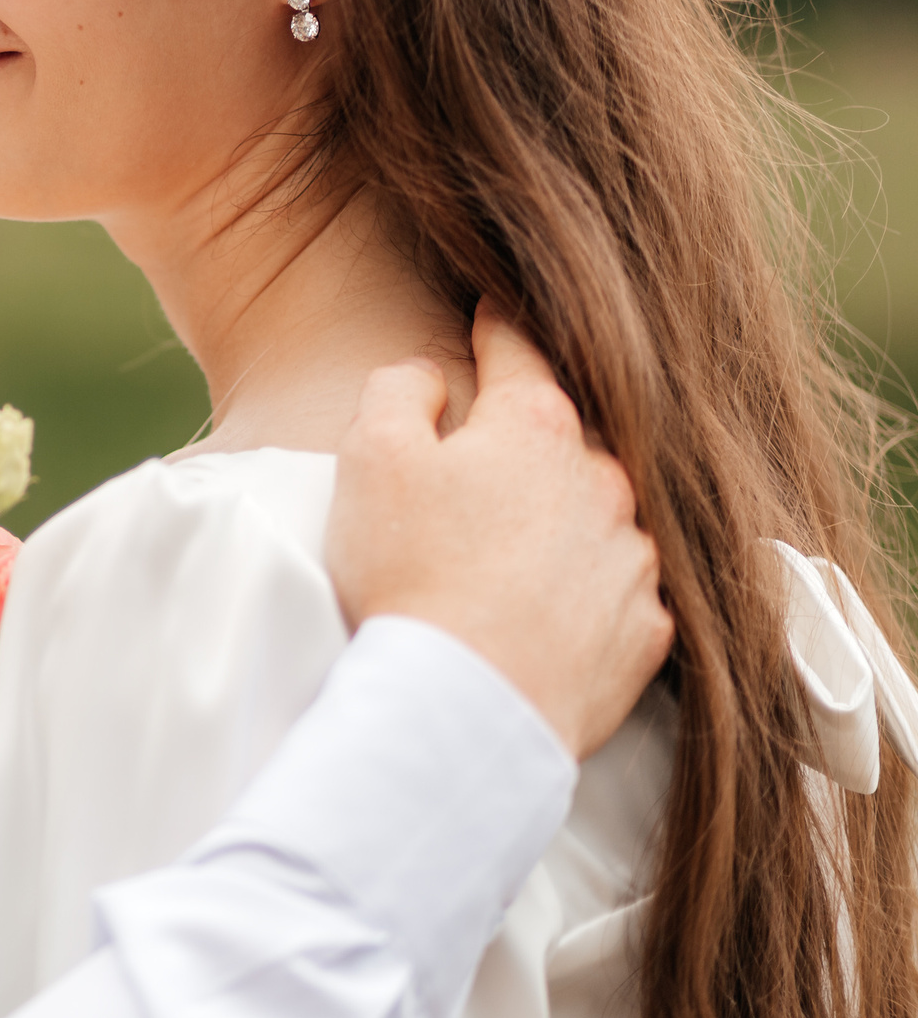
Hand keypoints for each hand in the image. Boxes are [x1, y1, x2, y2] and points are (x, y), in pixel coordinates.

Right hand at [327, 307, 672, 757]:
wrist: (467, 705)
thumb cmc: (411, 574)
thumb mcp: (370, 456)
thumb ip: (399, 390)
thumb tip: (431, 371)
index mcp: (535, 426)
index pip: (518, 351)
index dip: (496, 327)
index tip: (490, 313)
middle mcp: (604, 480)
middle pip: (565, 437)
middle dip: (528, 441)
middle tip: (478, 469)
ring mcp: (634, 557)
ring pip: (600, 515)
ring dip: (562, 521)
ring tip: (506, 559)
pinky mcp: (647, 631)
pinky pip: (620, 593)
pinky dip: (588, 594)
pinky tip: (544, 616)